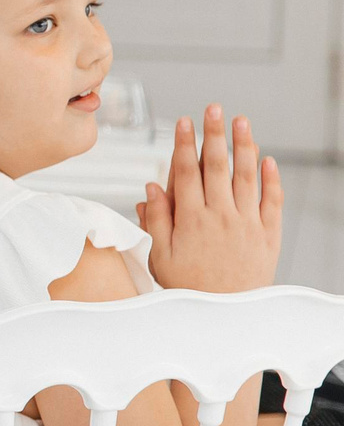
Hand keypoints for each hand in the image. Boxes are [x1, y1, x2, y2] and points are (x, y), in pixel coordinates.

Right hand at [139, 106, 281, 292]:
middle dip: (214, 134)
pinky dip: (272, 179)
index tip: (184, 122)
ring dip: (245, 146)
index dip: (184, 144)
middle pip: (218, 166)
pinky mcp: (269, 235)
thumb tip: (152, 187)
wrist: (225, 317)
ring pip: (247, 177)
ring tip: (242, 122)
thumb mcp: (159, 256)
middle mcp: (221, 217)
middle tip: (214, 108)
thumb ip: (155, 220)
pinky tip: (268, 160)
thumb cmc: (187, 287)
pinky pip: (273, 201)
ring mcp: (248, 224)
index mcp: (191, 220)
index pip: (186, 172)